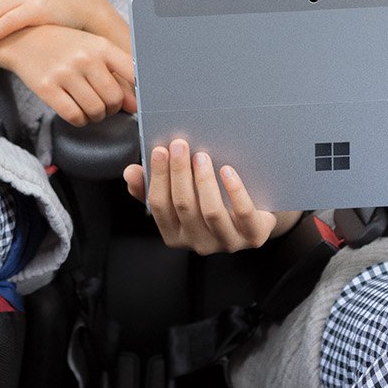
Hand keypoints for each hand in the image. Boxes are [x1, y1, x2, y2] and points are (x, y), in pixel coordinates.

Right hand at [0, 24, 135, 124]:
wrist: (22, 39)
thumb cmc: (64, 46)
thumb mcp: (92, 48)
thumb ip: (116, 73)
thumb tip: (135, 106)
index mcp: (101, 47)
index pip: (133, 74)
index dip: (137, 93)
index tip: (133, 101)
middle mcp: (85, 59)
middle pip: (115, 99)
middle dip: (113, 108)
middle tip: (105, 106)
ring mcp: (65, 73)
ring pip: (96, 111)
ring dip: (97, 116)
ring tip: (91, 109)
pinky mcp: (46, 88)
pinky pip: (74, 116)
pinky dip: (80, 120)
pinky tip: (77, 113)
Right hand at [122, 139, 289, 254]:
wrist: (257, 215)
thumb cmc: (213, 201)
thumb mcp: (181, 197)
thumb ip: (152, 187)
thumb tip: (130, 172)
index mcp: (176, 234)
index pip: (159, 206)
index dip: (157, 177)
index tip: (159, 150)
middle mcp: (198, 243)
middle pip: (184, 206)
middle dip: (179, 172)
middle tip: (179, 145)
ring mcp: (226, 242)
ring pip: (211, 212)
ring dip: (204, 181)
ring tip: (202, 156)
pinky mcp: (253, 237)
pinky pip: (242, 214)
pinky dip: (234, 191)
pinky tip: (228, 171)